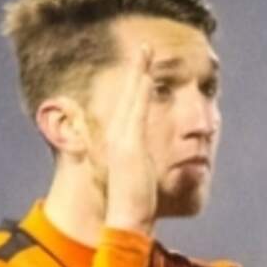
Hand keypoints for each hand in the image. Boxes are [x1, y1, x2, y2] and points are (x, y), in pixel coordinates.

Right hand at [101, 44, 158, 235]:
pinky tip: (147, 75)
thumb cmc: (135, 203)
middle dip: (137, 71)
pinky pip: (137, 111)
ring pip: (132, 98)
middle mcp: (119, 136)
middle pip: (129, 96)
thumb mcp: (140, 177)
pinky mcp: (130, 144)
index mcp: (122, 142)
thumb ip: (142, 165)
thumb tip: (145, 163)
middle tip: (145, 48)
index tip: (143, 70)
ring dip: (139, 73)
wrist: (126, 217)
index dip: (136, 86)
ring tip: (146, 52)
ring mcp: (123, 138)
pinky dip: (141, 92)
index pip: (130, 107)